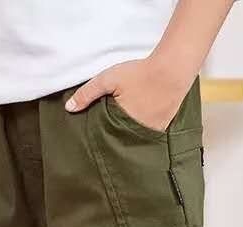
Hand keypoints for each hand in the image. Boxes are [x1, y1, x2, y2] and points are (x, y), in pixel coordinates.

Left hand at [65, 56, 189, 132]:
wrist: (173, 69)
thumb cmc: (140, 73)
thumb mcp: (109, 79)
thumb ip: (88, 93)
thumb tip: (69, 108)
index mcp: (123, 125)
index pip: (106, 138)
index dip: (99, 138)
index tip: (93, 141)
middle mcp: (138, 134)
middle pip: (121, 141)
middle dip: (114, 139)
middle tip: (106, 138)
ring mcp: (152, 133)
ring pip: (135, 139)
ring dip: (128, 136)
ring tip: (122, 132)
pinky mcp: (163, 128)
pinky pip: (147, 135)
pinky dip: (142, 131)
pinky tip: (138, 125)